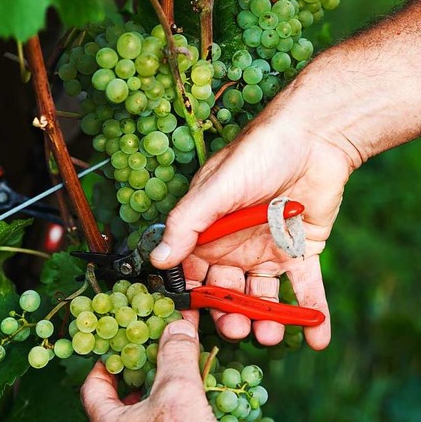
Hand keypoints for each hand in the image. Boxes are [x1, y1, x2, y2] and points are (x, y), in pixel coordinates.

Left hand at [81, 315, 216, 421]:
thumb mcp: (177, 394)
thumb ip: (175, 357)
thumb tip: (178, 328)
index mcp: (108, 421)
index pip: (93, 384)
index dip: (106, 359)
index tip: (121, 341)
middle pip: (125, 392)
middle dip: (145, 365)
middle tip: (159, 345)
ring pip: (152, 404)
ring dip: (168, 381)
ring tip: (185, 362)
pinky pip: (173, 414)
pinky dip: (185, 399)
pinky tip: (202, 389)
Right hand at [149, 89, 353, 349]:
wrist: (313, 136)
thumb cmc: (256, 154)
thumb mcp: (215, 188)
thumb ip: (187, 223)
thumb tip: (157, 259)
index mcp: (207, 232)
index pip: (191, 272)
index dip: (189, 297)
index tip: (188, 320)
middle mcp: (233, 247)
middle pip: (226, 291)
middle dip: (229, 314)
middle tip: (235, 328)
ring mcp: (267, 252)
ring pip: (262, 296)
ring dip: (265, 320)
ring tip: (269, 336)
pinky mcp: (301, 253)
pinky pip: (304, 288)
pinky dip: (311, 314)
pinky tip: (316, 338)